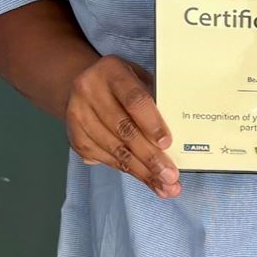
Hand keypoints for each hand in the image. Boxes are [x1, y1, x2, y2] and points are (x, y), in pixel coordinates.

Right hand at [64, 55, 180, 197]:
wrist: (84, 86)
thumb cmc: (123, 84)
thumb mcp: (139, 79)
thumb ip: (155, 100)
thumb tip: (181, 134)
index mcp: (111, 71)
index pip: (133, 99)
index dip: (151, 123)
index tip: (167, 143)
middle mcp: (89, 91)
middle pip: (124, 130)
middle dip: (150, 157)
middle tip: (170, 176)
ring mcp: (78, 115)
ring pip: (115, 149)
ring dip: (142, 171)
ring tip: (164, 186)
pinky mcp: (75, 137)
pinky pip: (105, 159)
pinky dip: (128, 171)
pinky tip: (147, 181)